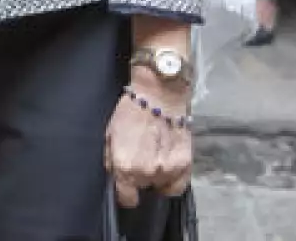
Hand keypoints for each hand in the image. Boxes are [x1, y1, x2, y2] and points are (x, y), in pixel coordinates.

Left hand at [104, 72, 192, 208]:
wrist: (159, 95)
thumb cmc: (130, 112)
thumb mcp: (110, 134)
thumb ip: (111, 160)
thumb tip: (115, 177)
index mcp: (125, 166)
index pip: (126, 198)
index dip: (124, 194)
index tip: (125, 187)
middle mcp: (147, 173)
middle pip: (142, 188)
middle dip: (139, 178)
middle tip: (139, 159)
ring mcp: (168, 170)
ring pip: (160, 186)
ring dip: (156, 176)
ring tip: (153, 156)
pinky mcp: (185, 165)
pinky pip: (178, 186)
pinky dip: (172, 181)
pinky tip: (167, 168)